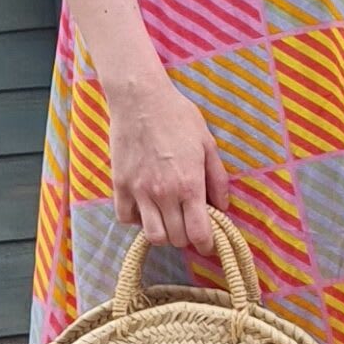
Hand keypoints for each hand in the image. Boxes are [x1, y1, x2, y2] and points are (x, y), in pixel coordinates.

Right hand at [107, 74, 230, 253]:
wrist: (140, 98)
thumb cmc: (178, 117)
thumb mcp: (207, 144)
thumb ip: (217, 179)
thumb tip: (223, 206)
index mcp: (189, 184)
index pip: (198, 233)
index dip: (206, 244)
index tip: (208, 244)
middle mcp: (164, 193)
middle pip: (176, 239)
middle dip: (186, 237)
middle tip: (189, 224)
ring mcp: (139, 191)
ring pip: (151, 235)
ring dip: (163, 233)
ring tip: (168, 220)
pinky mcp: (120, 185)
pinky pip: (126, 218)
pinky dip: (136, 220)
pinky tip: (145, 207)